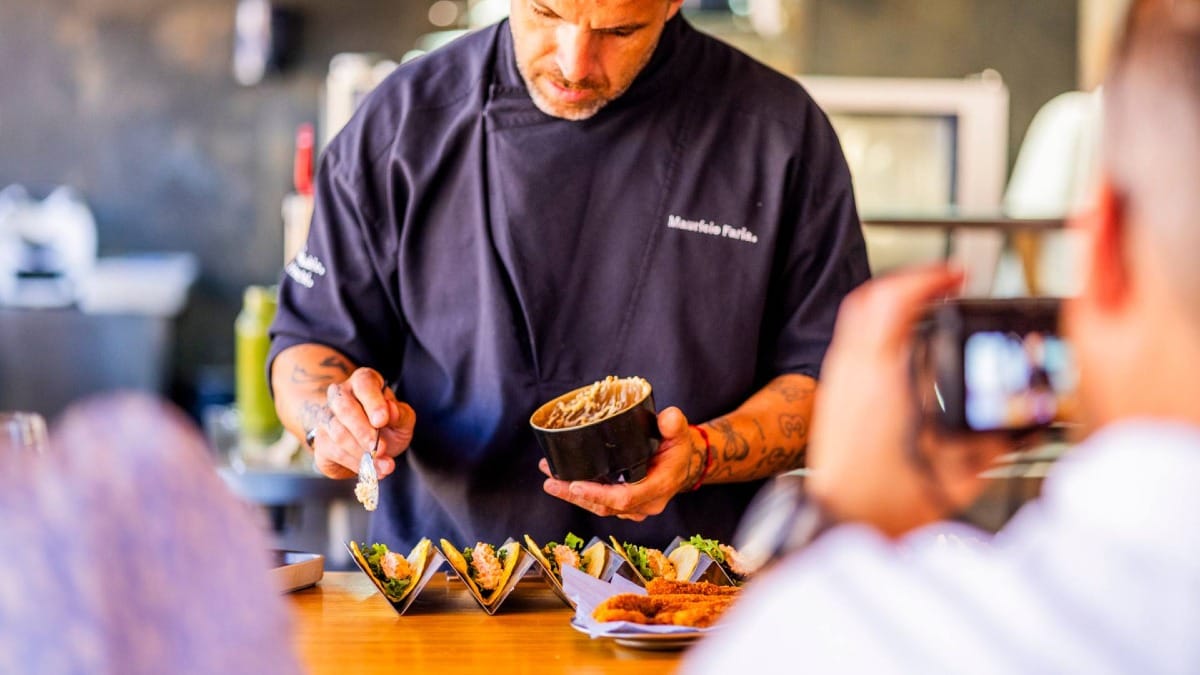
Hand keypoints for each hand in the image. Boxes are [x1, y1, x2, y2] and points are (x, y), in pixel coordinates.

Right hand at [308, 367, 415, 479]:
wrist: (368, 447)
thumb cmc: (388, 427)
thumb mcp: (403, 420)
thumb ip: (401, 415)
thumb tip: (391, 411)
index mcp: (363, 382)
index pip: (363, 384)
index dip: (373, 402)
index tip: (382, 421)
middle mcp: (340, 395)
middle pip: (345, 408)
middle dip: (363, 431)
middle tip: (381, 448)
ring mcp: (326, 417)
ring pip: (338, 433)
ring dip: (361, 452)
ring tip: (383, 464)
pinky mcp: (321, 441)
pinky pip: (334, 453)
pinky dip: (354, 463)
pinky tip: (370, 469)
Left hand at [539, 407, 701, 520]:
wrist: (684, 463)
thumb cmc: (679, 447)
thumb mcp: (680, 432)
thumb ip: (674, 424)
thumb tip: (668, 417)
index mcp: (658, 487)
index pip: (625, 498)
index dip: (599, 494)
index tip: (576, 485)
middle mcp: (645, 503)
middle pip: (606, 506)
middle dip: (575, 495)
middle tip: (550, 482)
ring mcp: (634, 508)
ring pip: (600, 507)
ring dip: (573, 496)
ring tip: (549, 480)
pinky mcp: (625, 505)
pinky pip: (601, 504)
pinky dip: (581, 495)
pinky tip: (562, 482)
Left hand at [806, 265, 1010, 536]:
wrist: (843, 521)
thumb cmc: (891, 500)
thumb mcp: (957, 471)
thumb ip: (997, 443)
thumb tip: (1030, 423)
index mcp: (882, 377)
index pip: (895, 301)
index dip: (928, 278)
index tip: (956, 277)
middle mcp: (853, 369)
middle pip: (869, 298)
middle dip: (908, 282)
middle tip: (943, 284)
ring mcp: (838, 379)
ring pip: (856, 318)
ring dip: (891, 303)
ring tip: (926, 308)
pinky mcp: (833, 394)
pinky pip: (851, 342)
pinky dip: (878, 330)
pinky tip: (904, 346)